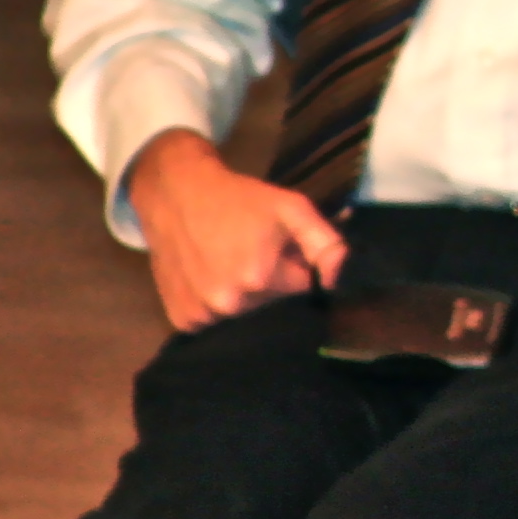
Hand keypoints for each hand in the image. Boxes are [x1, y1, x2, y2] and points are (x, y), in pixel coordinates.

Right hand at [122, 129, 347, 331]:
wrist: (176, 195)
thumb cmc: (240, 199)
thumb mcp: (292, 208)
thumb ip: (326, 244)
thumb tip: (341, 279)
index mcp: (261, 279)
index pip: (303, 291)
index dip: (298, 270)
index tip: (284, 252)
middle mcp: (230, 306)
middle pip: (274, 307)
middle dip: (273, 285)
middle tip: (255, 255)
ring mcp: (201, 317)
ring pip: (245, 317)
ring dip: (247, 299)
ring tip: (232, 265)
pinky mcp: (181, 321)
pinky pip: (215, 323)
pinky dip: (219, 308)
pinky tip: (213, 280)